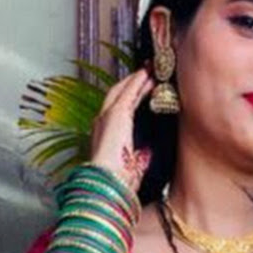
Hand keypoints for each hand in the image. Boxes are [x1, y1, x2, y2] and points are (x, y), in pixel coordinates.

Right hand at [90, 68, 154, 190]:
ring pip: (122, 90)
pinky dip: (138, 82)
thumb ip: (138, 157)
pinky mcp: (116, 115)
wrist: (109, 182)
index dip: (130, 96)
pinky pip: (128, 93)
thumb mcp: (132, 166)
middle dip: (132, 83)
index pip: (118, 109)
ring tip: (150, 70)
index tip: (143, 89)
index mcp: (105, 134)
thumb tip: (147, 154)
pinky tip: (148, 75)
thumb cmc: (120, 181)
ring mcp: (106, 116)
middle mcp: (102, 122)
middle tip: (147, 72)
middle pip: (117, 94)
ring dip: (136, 79)